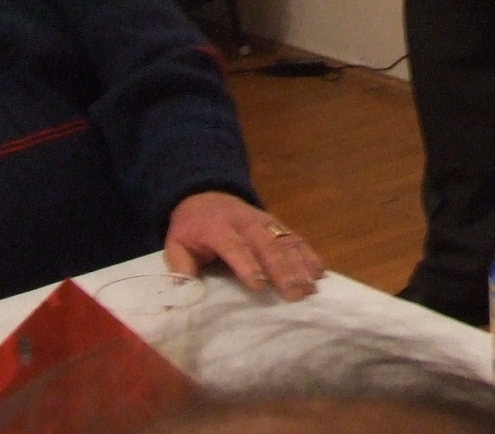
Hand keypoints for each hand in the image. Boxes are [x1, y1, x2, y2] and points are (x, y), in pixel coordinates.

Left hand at [164, 191, 322, 299]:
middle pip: (266, 244)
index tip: (260, 285)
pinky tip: (319, 272)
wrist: (206, 195)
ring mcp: (264, 221)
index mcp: (217, 227)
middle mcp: (245, 221)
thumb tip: (181, 299)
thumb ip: (180, 269)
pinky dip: (308, 253)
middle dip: (282, 269)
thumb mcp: (176, 245)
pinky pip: (295, 237)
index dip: (247, 265)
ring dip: (299, 264)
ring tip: (311, 286)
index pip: (235, 246)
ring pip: (284, 240)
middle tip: (295, 292)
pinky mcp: (276, 224)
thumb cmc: (191, 228)